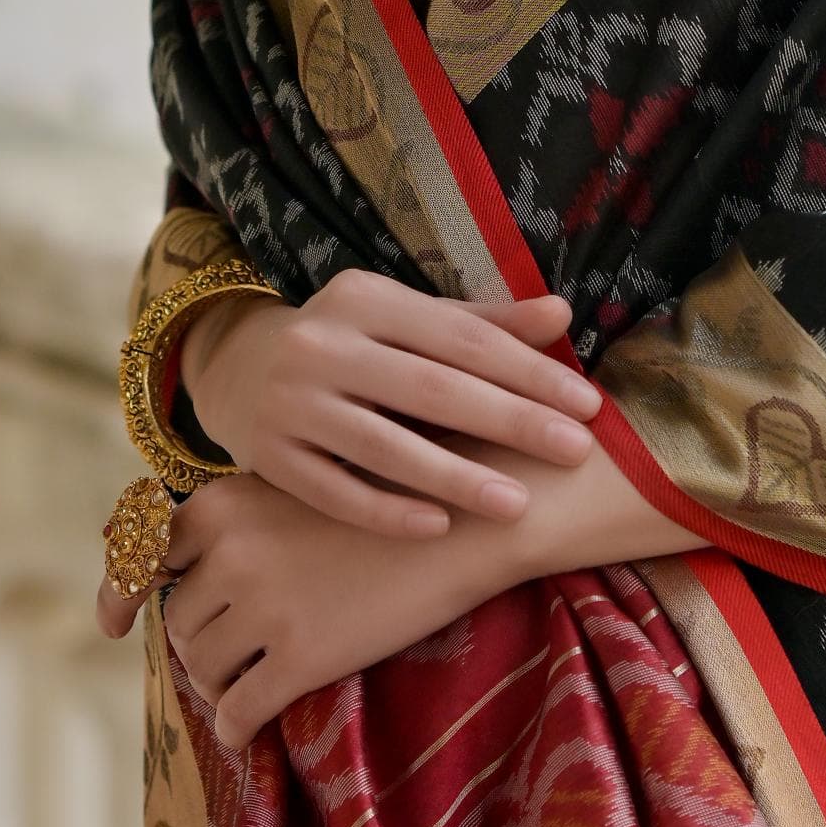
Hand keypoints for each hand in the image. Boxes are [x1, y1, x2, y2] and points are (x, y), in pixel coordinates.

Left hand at [139, 468, 523, 748]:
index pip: (143, 558)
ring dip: (217, 684)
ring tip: (247, 684)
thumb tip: (168, 574)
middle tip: (232, 652)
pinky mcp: (302, 657)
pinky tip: (246, 732)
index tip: (108, 623)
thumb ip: (235, 524)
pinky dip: (234, 727)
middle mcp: (230, 553)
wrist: (465, 520)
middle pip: (178, 622)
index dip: (119, 594)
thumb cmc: (384, 501)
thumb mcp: (296, 489)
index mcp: (219, 504)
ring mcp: (264, 606)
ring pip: (200, 668)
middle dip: (200, 641)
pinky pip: (237, 711)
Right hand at [179, 271, 601, 537]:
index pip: (462, 339)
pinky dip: (387, 511)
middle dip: (509, 422)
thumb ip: (483, 324)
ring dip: (455, 477)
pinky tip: (439, 527)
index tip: (587, 405)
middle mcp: (321, 344)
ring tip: (517, 504)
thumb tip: (561, 312)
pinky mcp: (267, 456)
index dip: (528, 372)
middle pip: (430, 389)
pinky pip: (334, 491)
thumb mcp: (407, 321)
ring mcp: (290, 402)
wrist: (238, 369)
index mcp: (365, 299)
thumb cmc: (352, 346)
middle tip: (574, 453)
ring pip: (383, 446)